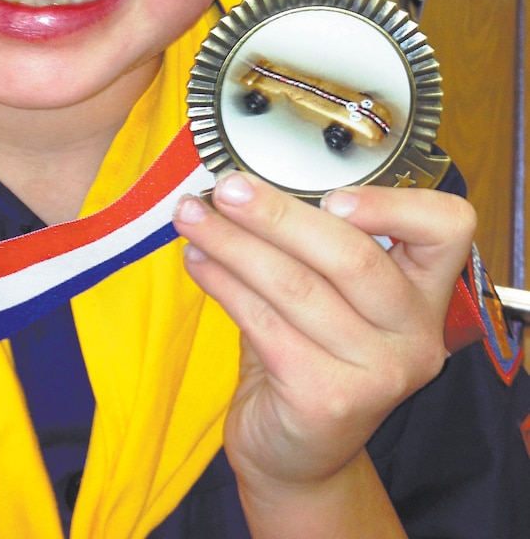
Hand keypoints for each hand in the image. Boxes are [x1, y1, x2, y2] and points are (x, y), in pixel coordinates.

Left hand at [173, 174, 474, 501]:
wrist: (299, 453)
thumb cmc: (310, 353)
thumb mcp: (330, 294)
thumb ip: (313, 244)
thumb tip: (245, 186)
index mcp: (426, 292)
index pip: (446, 229)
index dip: (393, 205)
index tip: (331, 191)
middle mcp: (415, 334)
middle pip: (352, 255)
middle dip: (277, 214)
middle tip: (227, 188)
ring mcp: (377, 373)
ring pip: (296, 286)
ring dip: (233, 243)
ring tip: (193, 218)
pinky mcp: (327, 400)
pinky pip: (264, 323)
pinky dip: (223, 283)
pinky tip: (198, 261)